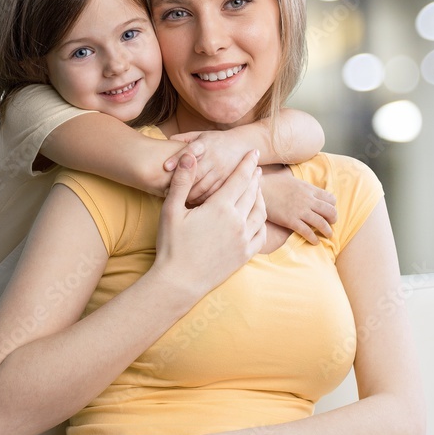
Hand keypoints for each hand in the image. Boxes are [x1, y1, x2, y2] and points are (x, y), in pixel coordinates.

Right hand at [153, 151, 266, 301]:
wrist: (179, 281)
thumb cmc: (171, 245)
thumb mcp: (171, 210)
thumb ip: (183, 181)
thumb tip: (189, 155)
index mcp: (220, 207)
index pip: (240, 178)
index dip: (248, 164)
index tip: (254, 153)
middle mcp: (237, 221)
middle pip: (252, 192)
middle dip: (255, 178)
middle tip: (256, 168)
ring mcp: (244, 239)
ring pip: (260, 211)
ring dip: (260, 197)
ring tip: (257, 190)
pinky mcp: (245, 254)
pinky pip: (261, 233)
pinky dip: (262, 221)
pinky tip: (257, 216)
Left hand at [163, 130, 249, 204]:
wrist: (244, 145)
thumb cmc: (216, 141)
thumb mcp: (201, 134)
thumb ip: (184, 137)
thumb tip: (167, 140)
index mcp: (205, 144)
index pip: (190, 150)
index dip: (178, 157)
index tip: (165, 166)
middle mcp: (214, 157)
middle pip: (195, 173)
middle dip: (180, 183)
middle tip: (165, 191)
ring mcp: (222, 171)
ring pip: (203, 186)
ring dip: (189, 194)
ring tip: (176, 199)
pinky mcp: (228, 182)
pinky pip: (213, 193)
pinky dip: (201, 199)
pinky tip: (192, 202)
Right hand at [262, 172, 336, 243]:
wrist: (258, 189)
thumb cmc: (272, 183)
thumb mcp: (291, 180)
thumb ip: (302, 187)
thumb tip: (307, 190)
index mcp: (308, 189)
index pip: (330, 198)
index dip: (332, 206)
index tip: (329, 211)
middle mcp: (307, 200)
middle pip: (330, 211)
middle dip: (333, 219)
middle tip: (331, 223)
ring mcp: (299, 211)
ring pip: (322, 223)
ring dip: (327, 231)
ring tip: (327, 235)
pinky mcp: (290, 220)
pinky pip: (307, 232)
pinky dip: (313, 238)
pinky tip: (314, 242)